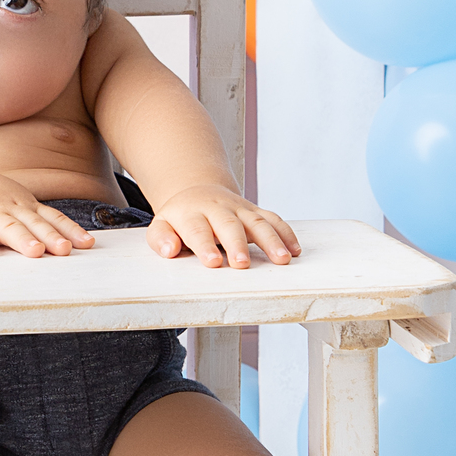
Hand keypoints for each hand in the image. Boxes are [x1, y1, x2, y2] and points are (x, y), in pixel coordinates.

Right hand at [0, 167, 94, 258]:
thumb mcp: (21, 205)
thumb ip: (42, 222)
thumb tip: (72, 243)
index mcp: (28, 207)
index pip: (53, 218)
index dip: (70, 230)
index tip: (87, 243)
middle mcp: (13, 209)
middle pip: (35, 224)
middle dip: (50, 237)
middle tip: (64, 250)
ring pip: (9, 227)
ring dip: (22, 239)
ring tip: (35, 252)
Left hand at [148, 184, 299, 268]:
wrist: (198, 191)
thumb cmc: (180, 218)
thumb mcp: (161, 225)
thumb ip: (161, 238)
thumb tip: (169, 250)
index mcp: (191, 213)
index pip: (197, 229)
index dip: (205, 245)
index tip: (213, 262)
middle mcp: (218, 209)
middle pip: (230, 225)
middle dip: (238, 244)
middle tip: (242, 263)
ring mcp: (239, 209)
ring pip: (257, 222)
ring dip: (271, 240)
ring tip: (282, 259)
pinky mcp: (255, 211)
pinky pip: (274, 219)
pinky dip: (286, 233)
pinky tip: (295, 250)